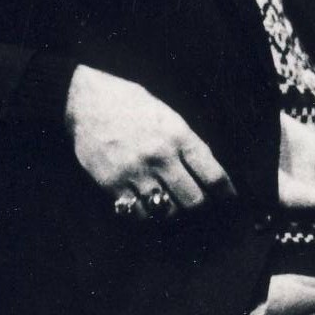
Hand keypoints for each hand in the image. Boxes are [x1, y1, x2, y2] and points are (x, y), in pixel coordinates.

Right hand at [66, 65, 231, 220]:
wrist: (86, 101)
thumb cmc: (132, 105)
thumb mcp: (169, 116)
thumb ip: (188, 143)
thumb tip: (209, 173)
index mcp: (178, 136)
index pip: (213, 175)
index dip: (226, 192)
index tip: (229, 198)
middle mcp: (160, 156)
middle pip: (194, 200)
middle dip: (200, 205)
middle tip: (198, 204)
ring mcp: (135, 172)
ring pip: (167, 211)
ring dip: (173, 211)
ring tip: (173, 204)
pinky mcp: (112, 183)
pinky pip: (138, 213)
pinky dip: (146, 214)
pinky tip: (147, 205)